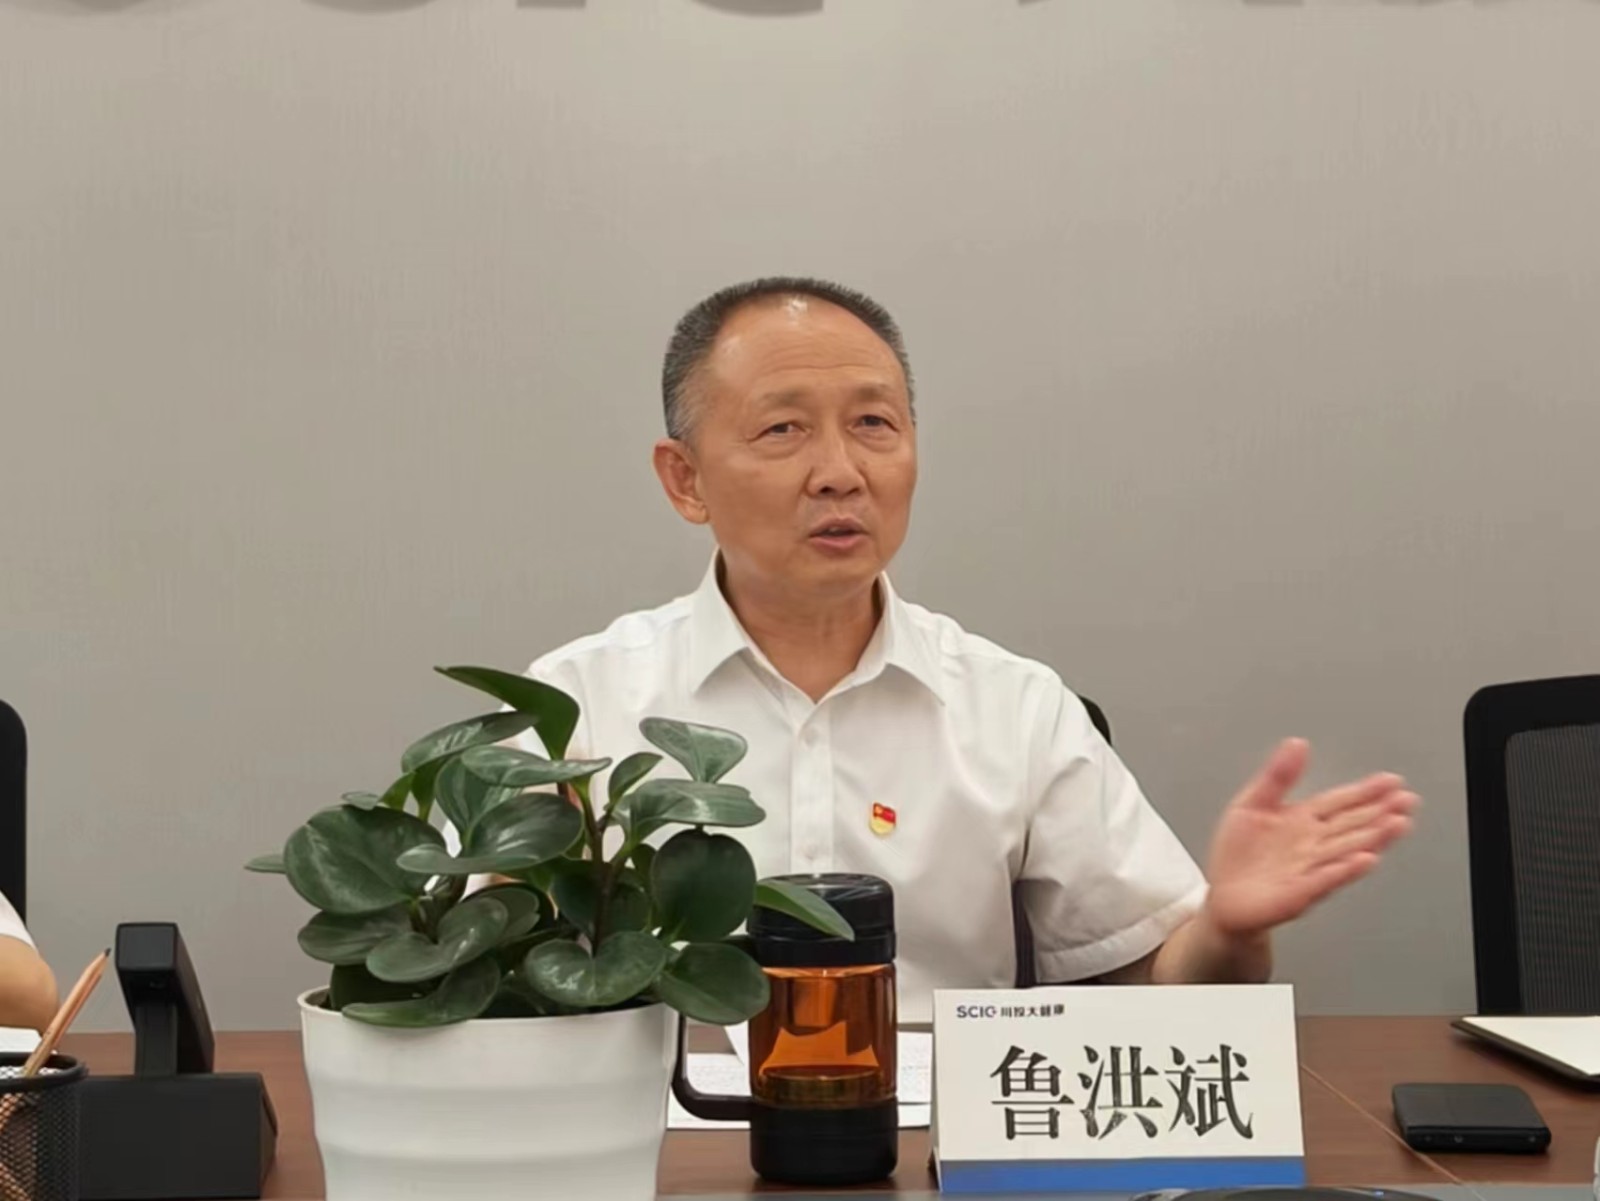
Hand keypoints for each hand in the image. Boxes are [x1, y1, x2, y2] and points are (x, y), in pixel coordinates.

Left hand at [1201, 738, 1417, 938]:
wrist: (1223, 899)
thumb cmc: (1238, 855)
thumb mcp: (1251, 804)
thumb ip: (1277, 776)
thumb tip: (1298, 743)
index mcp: (1303, 821)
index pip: (1340, 802)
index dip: (1366, 792)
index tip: (1392, 781)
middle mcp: (1313, 845)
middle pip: (1352, 825)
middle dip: (1381, 813)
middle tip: (1408, 801)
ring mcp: (1310, 869)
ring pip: (1347, 850)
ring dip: (1374, 838)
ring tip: (1398, 824)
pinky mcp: (1299, 893)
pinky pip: (1325, 879)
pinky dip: (1344, 870)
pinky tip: (1365, 859)